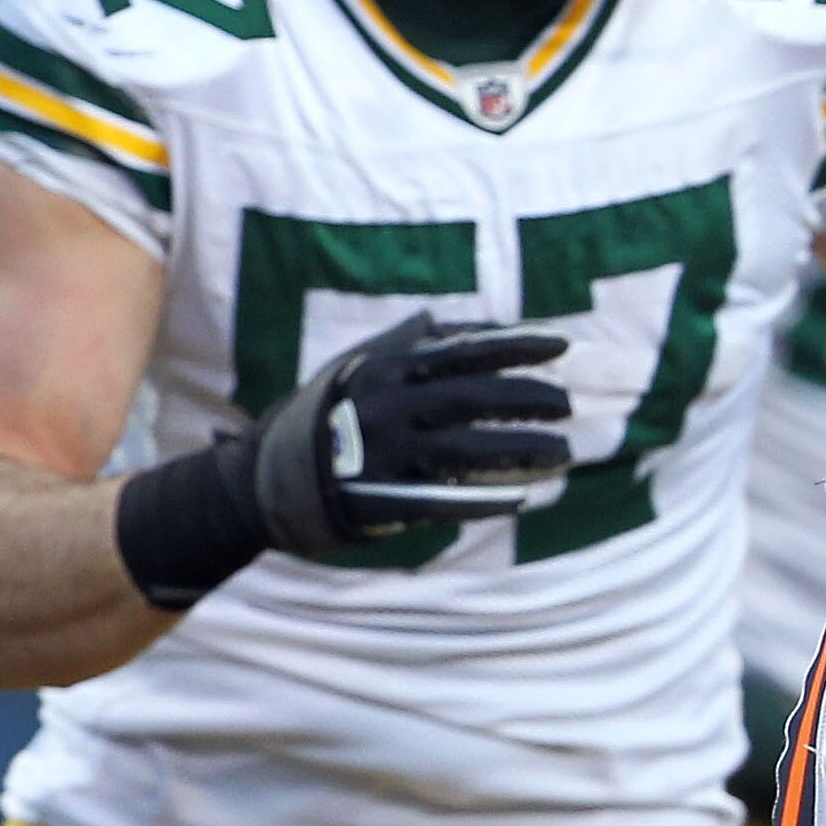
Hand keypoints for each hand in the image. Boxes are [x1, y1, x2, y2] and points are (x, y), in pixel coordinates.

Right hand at [231, 313, 572, 549]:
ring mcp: (382, 454)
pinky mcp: (375, 498)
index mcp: (386, 368)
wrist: (257, 478)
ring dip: (521, 451)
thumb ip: (408, 344)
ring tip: (563, 454)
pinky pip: (439, 501)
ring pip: (468, 450)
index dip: (517, 344)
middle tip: (568, 405)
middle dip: (529, 399)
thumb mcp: (356, 366)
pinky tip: (519, 501)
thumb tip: (459, 322)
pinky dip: (482, 503)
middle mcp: (387, 406)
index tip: (562, 344)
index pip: (465, 349)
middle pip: (475, 397)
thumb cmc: (322, 414)